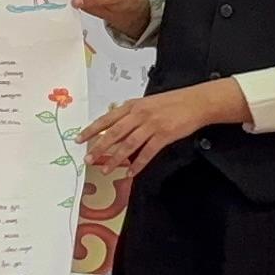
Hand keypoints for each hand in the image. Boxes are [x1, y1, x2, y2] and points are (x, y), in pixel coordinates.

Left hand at [79, 79, 242, 172]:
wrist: (195, 102)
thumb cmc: (172, 103)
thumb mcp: (147, 103)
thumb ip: (131, 114)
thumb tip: (114, 127)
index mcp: (132, 105)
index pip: (106, 119)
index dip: (92, 129)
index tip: (79, 139)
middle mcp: (139, 114)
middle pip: (114, 133)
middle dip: (99, 147)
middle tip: (88, 159)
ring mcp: (151, 125)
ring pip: (128, 144)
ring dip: (116, 158)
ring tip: (106, 169)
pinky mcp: (164, 135)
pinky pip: (147, 152)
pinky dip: (138, 163)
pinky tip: (131, 172)